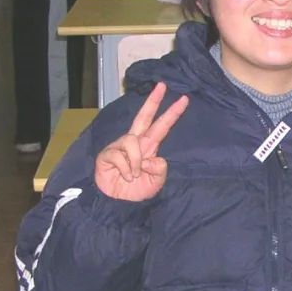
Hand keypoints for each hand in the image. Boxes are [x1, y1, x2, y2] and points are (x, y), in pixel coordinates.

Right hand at [94, 82, 188, 201]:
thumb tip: (153, 158)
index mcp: (149, 147)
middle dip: (153, 101)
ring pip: (132, 141)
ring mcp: (120, 147)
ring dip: (136, 161)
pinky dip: (126, 168)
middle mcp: (135, 143)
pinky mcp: (107, 154)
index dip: (171, 113)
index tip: (184, 99)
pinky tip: (124, 176)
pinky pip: (120, 155)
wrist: (118, 204)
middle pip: (144, 117)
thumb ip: (159, 169)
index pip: (161, 126)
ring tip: (134, 175)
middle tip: (162, 85)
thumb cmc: (136, 192)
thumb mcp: (156, 182)